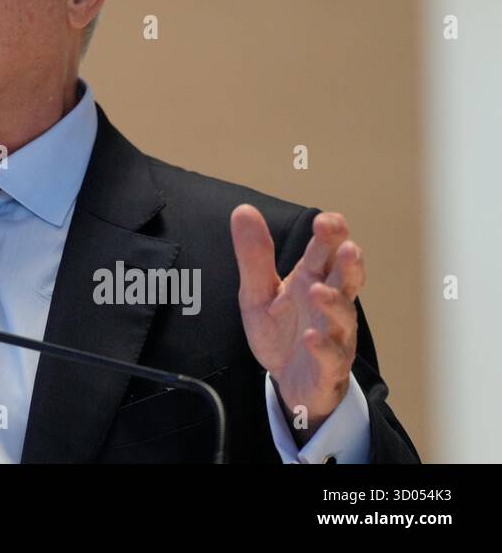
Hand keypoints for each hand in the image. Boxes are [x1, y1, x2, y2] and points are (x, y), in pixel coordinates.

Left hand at [230, 206, 363, 440]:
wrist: (288, 381)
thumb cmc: (281, 331)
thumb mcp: (258, 292)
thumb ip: (253, 255)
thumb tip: (243, 210)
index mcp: (312, 280)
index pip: (326, 253)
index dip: (332, 236)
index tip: (329, 221)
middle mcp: (329, 304)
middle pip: (346, 280)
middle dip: (348, 264)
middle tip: (347, 247)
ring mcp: (334, 336)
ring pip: (343, 317)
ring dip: (333, 303)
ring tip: (317, 290)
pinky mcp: (328, 367)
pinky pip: (330, 357)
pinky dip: (322, 346)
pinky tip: (311, 337)